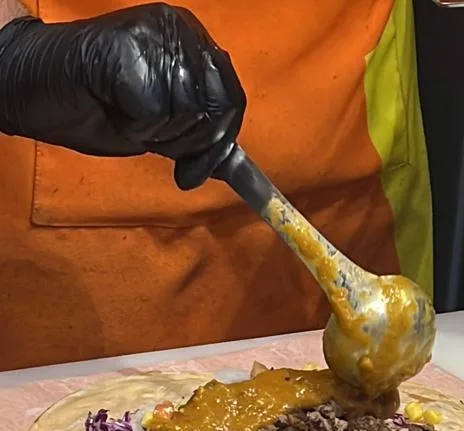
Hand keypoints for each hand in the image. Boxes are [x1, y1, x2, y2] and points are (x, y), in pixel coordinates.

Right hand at [0, 3, 245, 187]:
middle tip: (149, 138)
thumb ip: (195, 134)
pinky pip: (156, 113)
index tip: (194, 172)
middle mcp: (179, 30)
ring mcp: (155, 36)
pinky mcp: (130, 50)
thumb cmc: (96, 106)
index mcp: (192, 42)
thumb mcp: (160, 127)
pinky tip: (113, 110)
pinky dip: (135, 128)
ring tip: (125, 115)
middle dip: (187, 143)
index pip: (232, 99)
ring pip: (187, 113)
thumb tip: (227, 163)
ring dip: (155, 134)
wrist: (37, 90)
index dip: (218, 144)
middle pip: (216, 110)